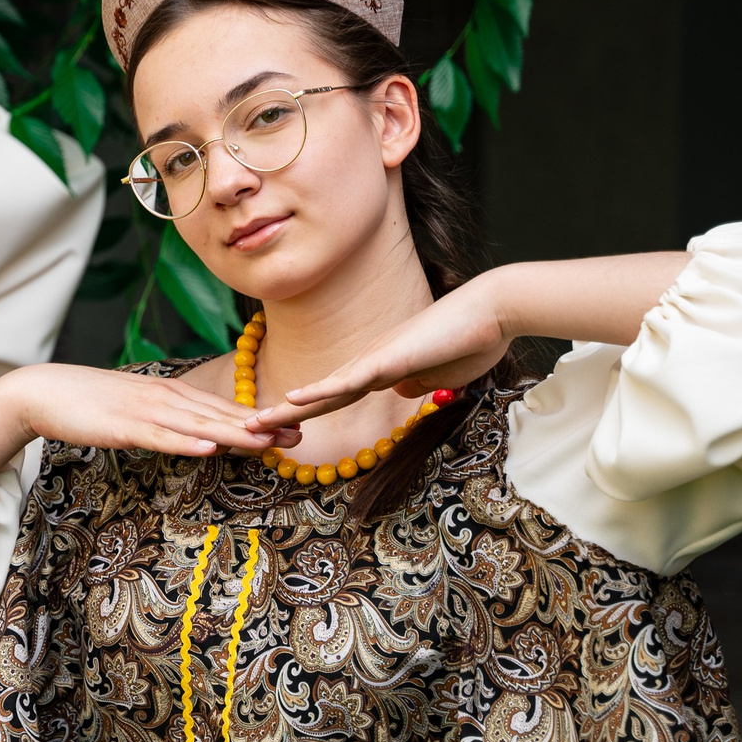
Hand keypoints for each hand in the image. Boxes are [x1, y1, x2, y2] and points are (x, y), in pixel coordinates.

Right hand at [0, 362, 300, 489]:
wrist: (42, 392)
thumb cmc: (87, 403)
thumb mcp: (134, 410)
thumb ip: (164, 420)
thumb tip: (194, 434)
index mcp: (169, 395)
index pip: (220, 409)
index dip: (258, 419)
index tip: (293, 428)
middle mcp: (163, 398)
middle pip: (218, 415)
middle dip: (260, 427)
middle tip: (298, 436)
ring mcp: (143, 411)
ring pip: (196, 426)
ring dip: (233, 435)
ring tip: (268, 443)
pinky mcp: (121, 426)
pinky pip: (159, 437)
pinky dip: (185, 444)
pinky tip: (208, 450)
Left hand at [245, 280, 506, 430]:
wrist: (495, 312)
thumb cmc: (474, 340)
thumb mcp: (440, 376)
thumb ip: (416, 382)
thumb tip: (399, 391)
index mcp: (382, 369)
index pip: (338, 397)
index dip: (310, 414)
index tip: (282, 428)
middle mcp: (371, 362)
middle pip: (320, 394)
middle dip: (282, 415)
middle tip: (246, 429)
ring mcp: (377, 358)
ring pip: (323, 389)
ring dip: (286, 408)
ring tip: (251, 424)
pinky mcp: (390, 358)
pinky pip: (348, 378)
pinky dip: (320, 390)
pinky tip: (293, 400)